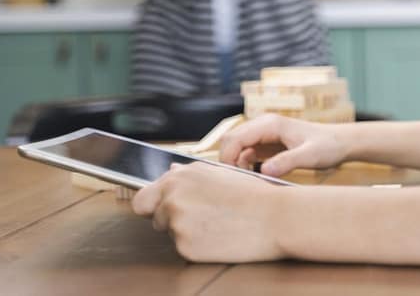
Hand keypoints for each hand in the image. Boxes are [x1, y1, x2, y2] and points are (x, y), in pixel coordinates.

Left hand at [131, 162, 286, 261]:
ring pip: (168, 232)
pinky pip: (182, 247)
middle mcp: (174, 196)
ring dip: (185, 230)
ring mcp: (177, 221)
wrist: (275, 217)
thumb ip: (189, 175)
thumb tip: (170, 172)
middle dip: (164, 217)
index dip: (153, 203)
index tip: (162, 208)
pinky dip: (196, 245)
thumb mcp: (221, 174)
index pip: (144, 196)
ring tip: (216, 224)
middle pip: (151, 214)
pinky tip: (218, 236)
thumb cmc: (254, 195)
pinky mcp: (185, 245)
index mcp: (181, 176)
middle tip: (194, 219)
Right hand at [219, 114, 348, 176]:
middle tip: (239, 182)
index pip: (235, 138)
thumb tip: (264, 171)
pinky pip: (247, 153)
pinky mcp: (268, 144)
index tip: (233, 178)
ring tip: (249, 181)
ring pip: (237, 147)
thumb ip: (288, 162)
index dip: (228, 157)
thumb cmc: (328, 146)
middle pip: (231, 140)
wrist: (340, 142)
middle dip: (229, 161)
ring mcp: (265, 134)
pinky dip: (245, 165)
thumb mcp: (310, 156)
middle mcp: (264, 126)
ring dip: (236, 164)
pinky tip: (256, 177)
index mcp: (270, 124)